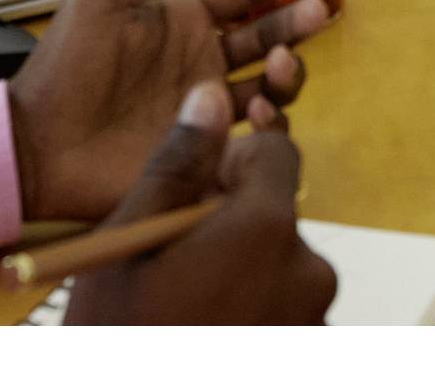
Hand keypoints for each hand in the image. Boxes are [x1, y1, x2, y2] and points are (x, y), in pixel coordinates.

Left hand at [7, 0, 334, 222]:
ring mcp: (207, 105)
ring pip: (270, 82)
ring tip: (279, 62)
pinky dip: (269, 120)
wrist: (36, 149)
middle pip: (268, 32)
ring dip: (287, 68)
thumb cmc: (63, 70)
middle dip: (298, 18)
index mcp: (183, 19)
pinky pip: (254, 134)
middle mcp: (203, 58)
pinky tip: (259, 109)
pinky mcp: (205, 148)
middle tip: (317, 8)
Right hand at [63, 85, 337, 324]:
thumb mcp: (125, 248)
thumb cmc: (121, 342)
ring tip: (180, 313)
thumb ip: (176, 163)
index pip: (277, 156)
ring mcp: (312, 324)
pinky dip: (251, 320)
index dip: (232, 167)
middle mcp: (308, 272)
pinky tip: (202, 332)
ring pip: (278, 271)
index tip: (192, 199)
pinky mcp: (309, 352)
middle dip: (231, 229)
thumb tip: (211, 95)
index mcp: (268, 230)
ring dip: (239, 279)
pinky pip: (283, 318)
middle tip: (171, 268)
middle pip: (277, 218)